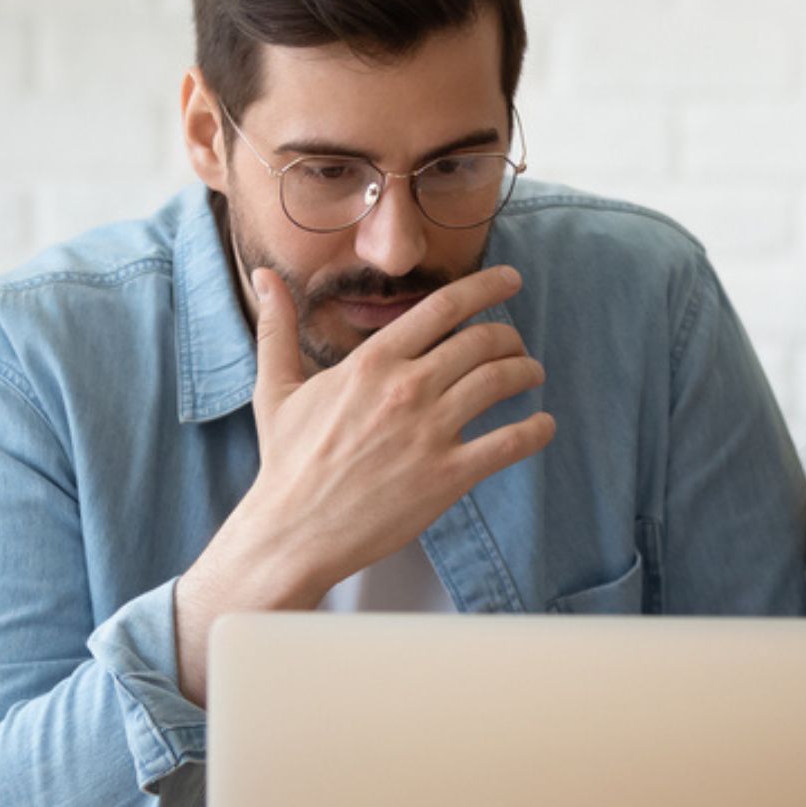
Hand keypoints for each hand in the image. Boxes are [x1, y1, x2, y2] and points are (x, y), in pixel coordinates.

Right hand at [174, 264, 555, 704]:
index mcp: (372, 362)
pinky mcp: (447, 476)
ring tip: (532, 375)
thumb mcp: (276, 387)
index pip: (443, 307)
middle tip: (516, 345)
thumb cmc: (286, 461)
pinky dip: (536, 430)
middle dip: (509, 337)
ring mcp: (430, 432)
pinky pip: (509, 443)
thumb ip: (277, 327)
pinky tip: (543, 425)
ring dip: (526, 372)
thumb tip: (262, 275)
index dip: (486, 287)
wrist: (294, 530)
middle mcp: (406, 389)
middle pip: (482, 341)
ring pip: (501, 382)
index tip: (510, 281)